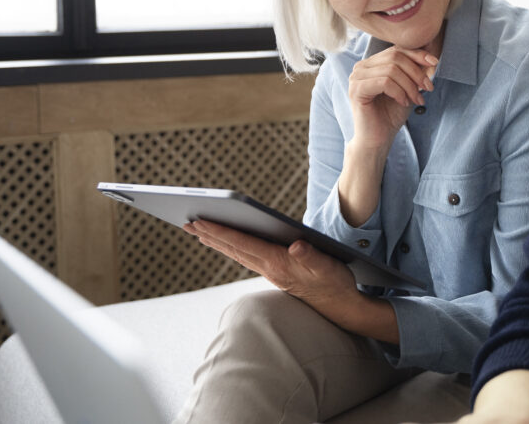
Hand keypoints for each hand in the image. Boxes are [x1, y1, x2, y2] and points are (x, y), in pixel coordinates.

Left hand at [184, 220, 357, 309]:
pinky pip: (246, 257)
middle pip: (233, 249)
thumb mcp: (328, 266)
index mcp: (278, 263)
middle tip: (187, 222)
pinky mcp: (275, 273)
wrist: (341, 307)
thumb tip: (297, 246)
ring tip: (198, 230)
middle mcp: (270, 269)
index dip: (221, 231)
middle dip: (210, 234)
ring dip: (217, 241)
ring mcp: (270, 272)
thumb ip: (312, 256)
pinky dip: (232, 247)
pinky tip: (227, 242)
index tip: (200, 221)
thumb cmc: (335, 283)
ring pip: (237, 253)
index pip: (243, 244)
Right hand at [346, 47, 437, 151]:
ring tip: (416, 100)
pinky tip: (403, 102)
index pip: (396, 50)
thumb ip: (415, 73)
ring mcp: (356, 77)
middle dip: (416, 72)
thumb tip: (431, 58)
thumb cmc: (391, 115)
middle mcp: (361, 67)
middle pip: (395, 57)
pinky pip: (384, 82)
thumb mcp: (408, 89)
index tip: (434, 63)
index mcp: (371, 63)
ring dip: (410, 85)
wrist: (378, 139)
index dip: (417, 54)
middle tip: (427, 88)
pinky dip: (399, 92)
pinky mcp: (356, 90)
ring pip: (391, 70)